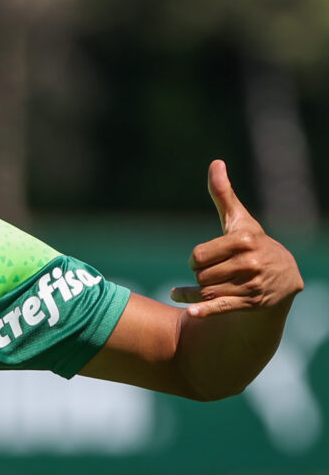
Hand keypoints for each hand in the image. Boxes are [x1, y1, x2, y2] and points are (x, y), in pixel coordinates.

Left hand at [170, 160, 302, 316]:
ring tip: (193, 293)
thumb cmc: (253, 244)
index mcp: (244, 240)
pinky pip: (220, 307)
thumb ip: (224, 195)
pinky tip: (189, 311)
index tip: (203, 260)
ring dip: (195, 294)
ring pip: (206, 292)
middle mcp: (250, 262)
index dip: (196, 259)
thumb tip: (215, 163)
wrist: (284, 276)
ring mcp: (252, 284)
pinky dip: (204, 310)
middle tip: (212, 274)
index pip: (198, 256)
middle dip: (200, 276)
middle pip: (201, 275)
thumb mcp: (240, 220)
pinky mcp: (252, 303)